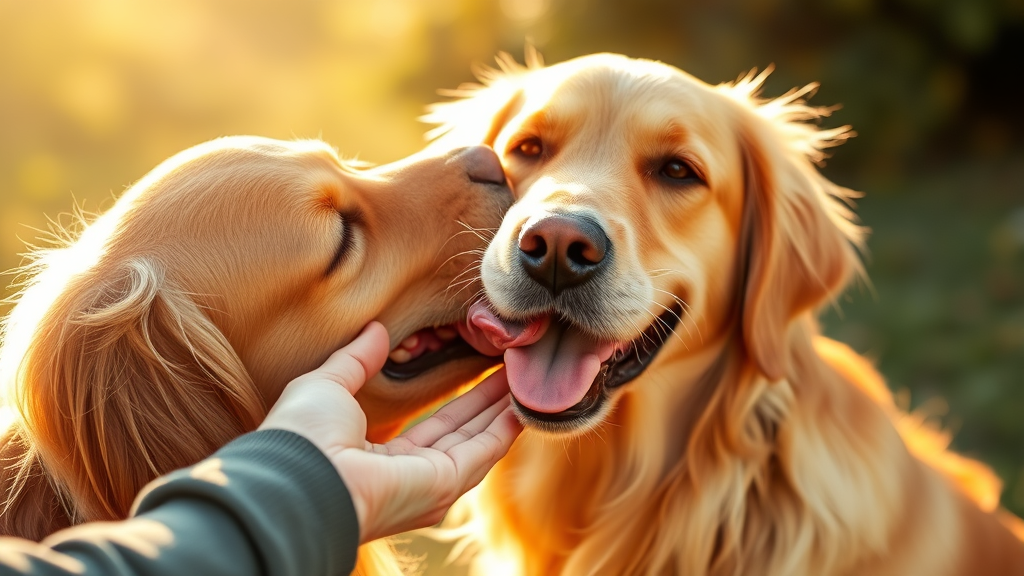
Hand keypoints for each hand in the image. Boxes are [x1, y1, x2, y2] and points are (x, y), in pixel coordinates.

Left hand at [259, 322, 521, 542]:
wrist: (296, 477)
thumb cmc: (302, 437)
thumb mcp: (327, 385)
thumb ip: (356, 360)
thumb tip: (375, 330)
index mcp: (382, 461)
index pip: (434, 428)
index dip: (460, 399)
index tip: (480, 370)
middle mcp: (412, 479)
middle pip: (464, 434)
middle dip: (489, 400)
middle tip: (513, 368)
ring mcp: (431, 485)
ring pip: (480, 440)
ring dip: (503, 407)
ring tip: (523, 376)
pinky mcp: (444, 483)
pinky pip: (485, 450)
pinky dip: (507, 424)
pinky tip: (522, 399)